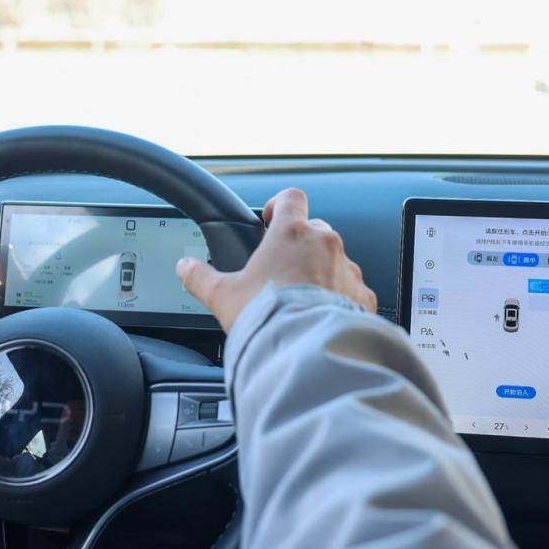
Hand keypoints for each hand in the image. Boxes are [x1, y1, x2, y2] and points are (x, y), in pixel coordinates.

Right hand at [176, 188, 375, 331]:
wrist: (306, 350)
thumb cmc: (269, 317)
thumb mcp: (223, 295)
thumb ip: (201, 277)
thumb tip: (185, 268)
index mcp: (292, 233)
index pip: (290, 198)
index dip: (279, 205)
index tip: (271, 219)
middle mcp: (325, 244)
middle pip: (315, 230)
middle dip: (300, 246)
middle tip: (282, 271)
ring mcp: (348, 269)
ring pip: (336, 260)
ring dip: (322, 273)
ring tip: (303, 301)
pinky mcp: (363, 297)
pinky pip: (353, 290)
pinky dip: (341, 300)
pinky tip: (323, 317)